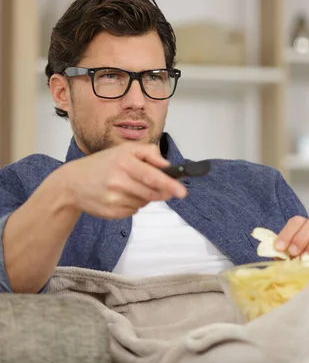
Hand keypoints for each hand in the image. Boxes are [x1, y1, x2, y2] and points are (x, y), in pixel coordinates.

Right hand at [57, 142, 186, 218]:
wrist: (72, 183)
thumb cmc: (103, 163)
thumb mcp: (125, 150)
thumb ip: (149, 153)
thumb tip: (167, 165)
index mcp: (124, 162)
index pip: (152, 176)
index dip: (169, 185)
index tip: (182, 192)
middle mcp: (118, 181)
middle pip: (152, 193)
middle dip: (160, 191)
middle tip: (156, 186)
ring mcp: (113, 199)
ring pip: (145, 202)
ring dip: (145, 197)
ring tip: (129, 186)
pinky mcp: (111, 212)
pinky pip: (134, 211)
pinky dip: (133, 204)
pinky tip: (121, 195)